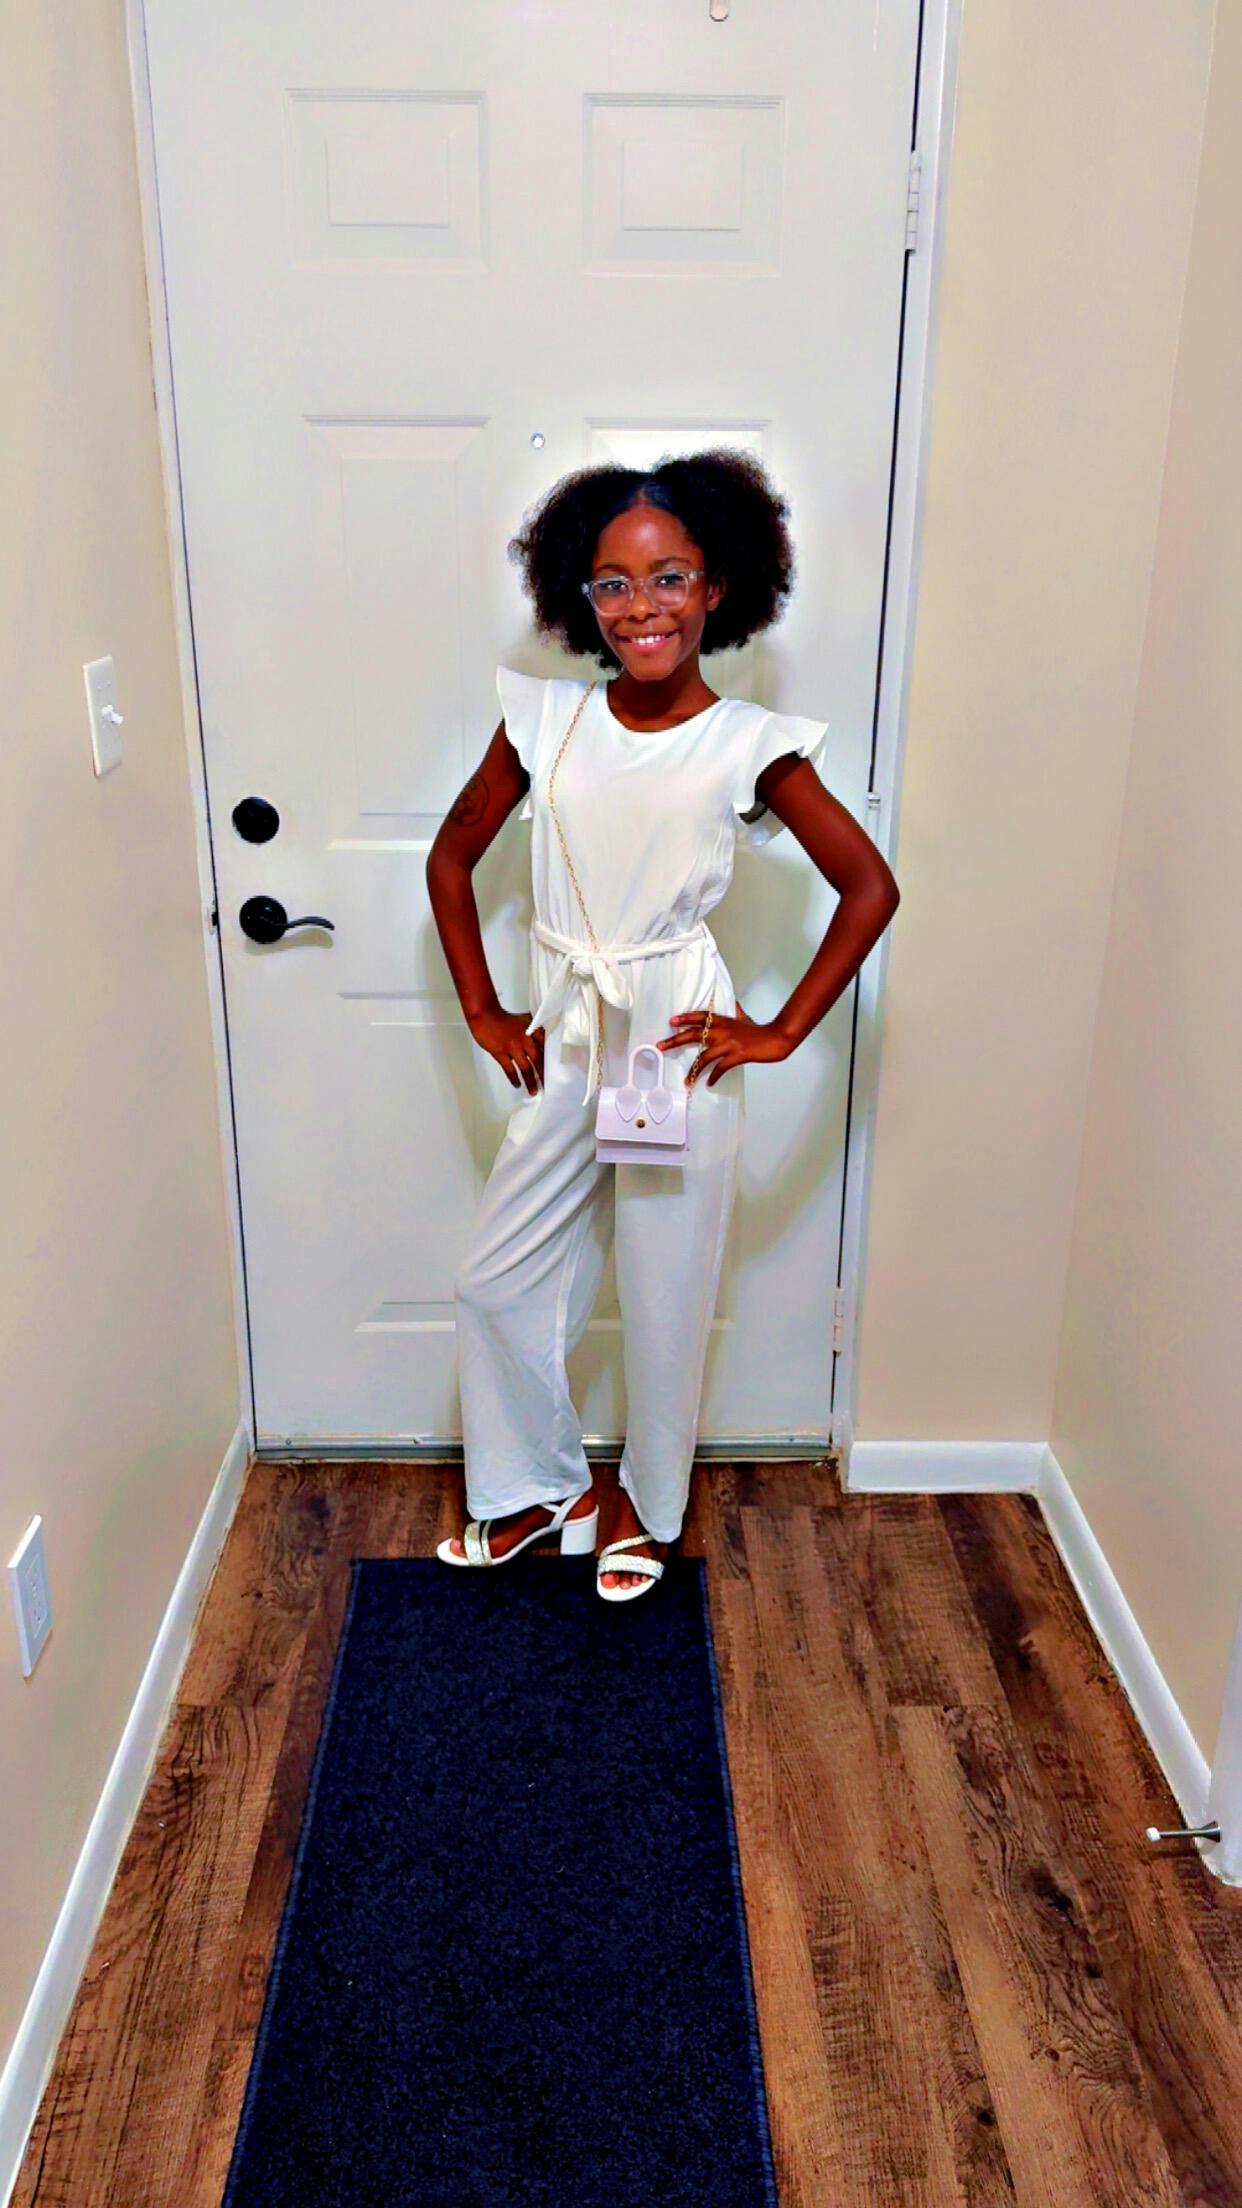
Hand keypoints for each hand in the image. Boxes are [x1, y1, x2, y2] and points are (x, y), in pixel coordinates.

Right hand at [466, 1006, 543, 1092]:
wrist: (485, 1015)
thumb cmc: (504, 1018)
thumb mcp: (524, 1020)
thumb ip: (534, 1031)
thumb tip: (542, 1041)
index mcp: (532, 1031)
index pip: (546, 1047)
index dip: (551, 1059)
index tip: (555, 1070)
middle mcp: (525, 1040)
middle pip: (538, 1060)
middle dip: (543, 1074)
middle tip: (547, 1085)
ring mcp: (512, 1047)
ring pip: (525, 1068)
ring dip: (530, 1081)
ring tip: (533, 1091)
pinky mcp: (500, 1053)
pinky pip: (509, 1069)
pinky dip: (514, 1078)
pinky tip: (517, 1084)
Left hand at [657, 998, 793, 1086]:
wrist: (776, 1038)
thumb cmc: (759, 1030)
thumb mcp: (745, 1017)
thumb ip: (736, 1011)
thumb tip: (733, 1004)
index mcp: (723, 1021)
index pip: (700, 1017)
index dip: (685, 1018)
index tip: (672, 1022)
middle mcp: (722, 1030)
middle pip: (694, 1035)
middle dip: (676, 1041)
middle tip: (661, 1046)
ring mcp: (729, 1044)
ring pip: (704, 1057)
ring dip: (693, 1070)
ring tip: (686, 1081)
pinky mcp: (736, 1055)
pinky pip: (720, 1068)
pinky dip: (713, 1077)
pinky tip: (709, 1084)